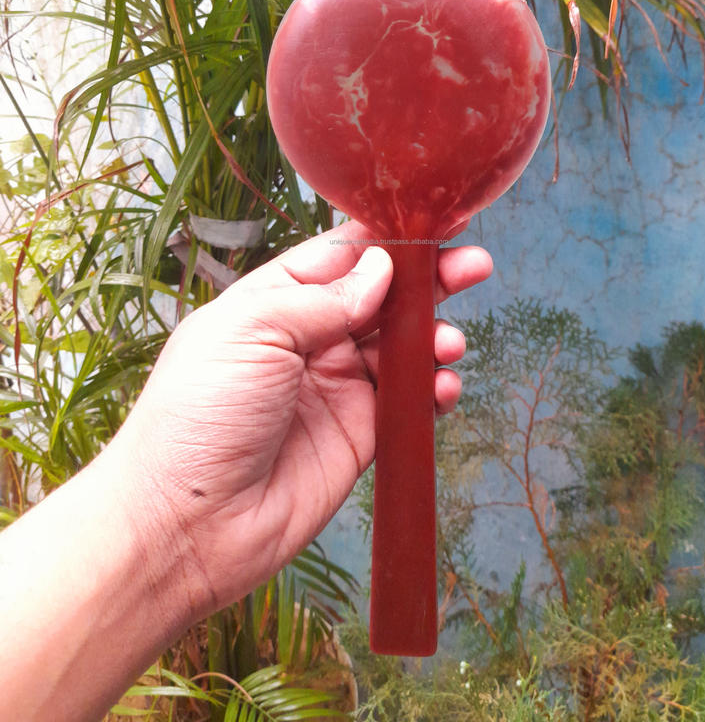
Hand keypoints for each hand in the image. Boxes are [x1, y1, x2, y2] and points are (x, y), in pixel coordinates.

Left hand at [111, 219, 491, 615]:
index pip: (341, 256)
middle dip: (428, 280)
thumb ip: (323, 298)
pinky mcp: (358, 436)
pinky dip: (433, 389)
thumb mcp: (253, 329)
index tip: (433, 225)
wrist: (187, 523)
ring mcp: (335, 388)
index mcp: (274, 301)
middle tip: (473, 265)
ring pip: (400, 347)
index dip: (388, 240)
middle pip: (382, 297)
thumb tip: (382, 269)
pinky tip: (443, 385)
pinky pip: (407, 403)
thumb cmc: (197, 415)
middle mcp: (308, 339)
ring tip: (449, 342)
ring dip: (433, 336)